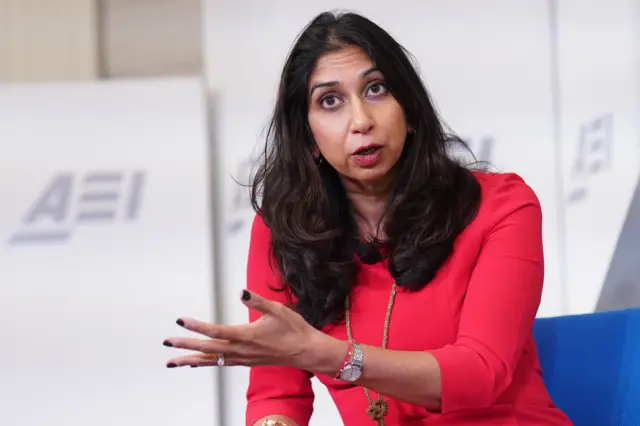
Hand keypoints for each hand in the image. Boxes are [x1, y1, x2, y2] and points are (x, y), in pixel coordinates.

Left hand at [163, 290, 339, 371]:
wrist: (306, 351)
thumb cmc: (294, 329)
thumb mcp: (278, 310)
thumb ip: (257, 301)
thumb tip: (240, 292)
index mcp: (246, 336)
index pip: (215, 331)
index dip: (196, 326)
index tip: (181, 320)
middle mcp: (241, 350)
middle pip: (207, 349)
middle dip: (185, 346)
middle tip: (167, 343)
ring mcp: (242, 358)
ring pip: (211, 361)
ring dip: (190, 360)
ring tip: (172, 361)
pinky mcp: (245, 362)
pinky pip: (220, 364)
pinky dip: (205, 364)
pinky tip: (195, 364)